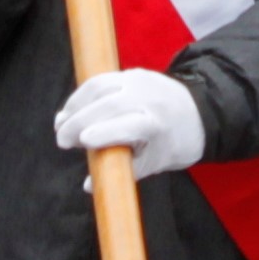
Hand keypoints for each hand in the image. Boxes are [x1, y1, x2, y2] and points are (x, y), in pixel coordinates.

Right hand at [52, 68, 206, 179]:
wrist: (199, 113)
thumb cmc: (173, 144)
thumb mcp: (155, 163)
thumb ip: (123, 171)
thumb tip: (88, 186)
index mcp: (158, 124)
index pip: (130, 125)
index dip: (104, 132)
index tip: (82, 142)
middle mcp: (148, 98)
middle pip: (109, 104)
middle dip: (79, 121)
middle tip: (61, 140)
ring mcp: (140, 82)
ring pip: (100, 87)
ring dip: (75, 105)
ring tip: (60, 124)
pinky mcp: (131, 73)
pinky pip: (101, 80)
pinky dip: (81, 95)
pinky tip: (70, 110)